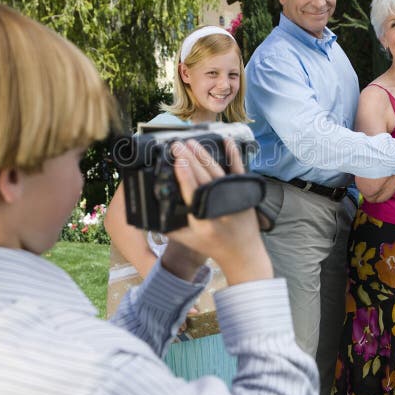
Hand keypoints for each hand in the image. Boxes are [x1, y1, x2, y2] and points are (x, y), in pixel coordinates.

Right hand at [164, 138, 272, 284]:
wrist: (243, 254)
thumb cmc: (212, 246)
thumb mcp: (187, 240)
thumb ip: (169, 228)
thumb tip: (149, 214)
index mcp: (203, 220)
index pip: (192, 192)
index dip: (184, 174)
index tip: (177, 160)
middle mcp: (219, 208)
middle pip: (203, 178)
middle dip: (189, 158)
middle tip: (177, 144)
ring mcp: (234, 199)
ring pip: (217, 172)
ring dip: (203, 155)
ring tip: (190, 142)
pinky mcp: (245, 193)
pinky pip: (239, 170)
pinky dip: (233, 155)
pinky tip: (226, 140)